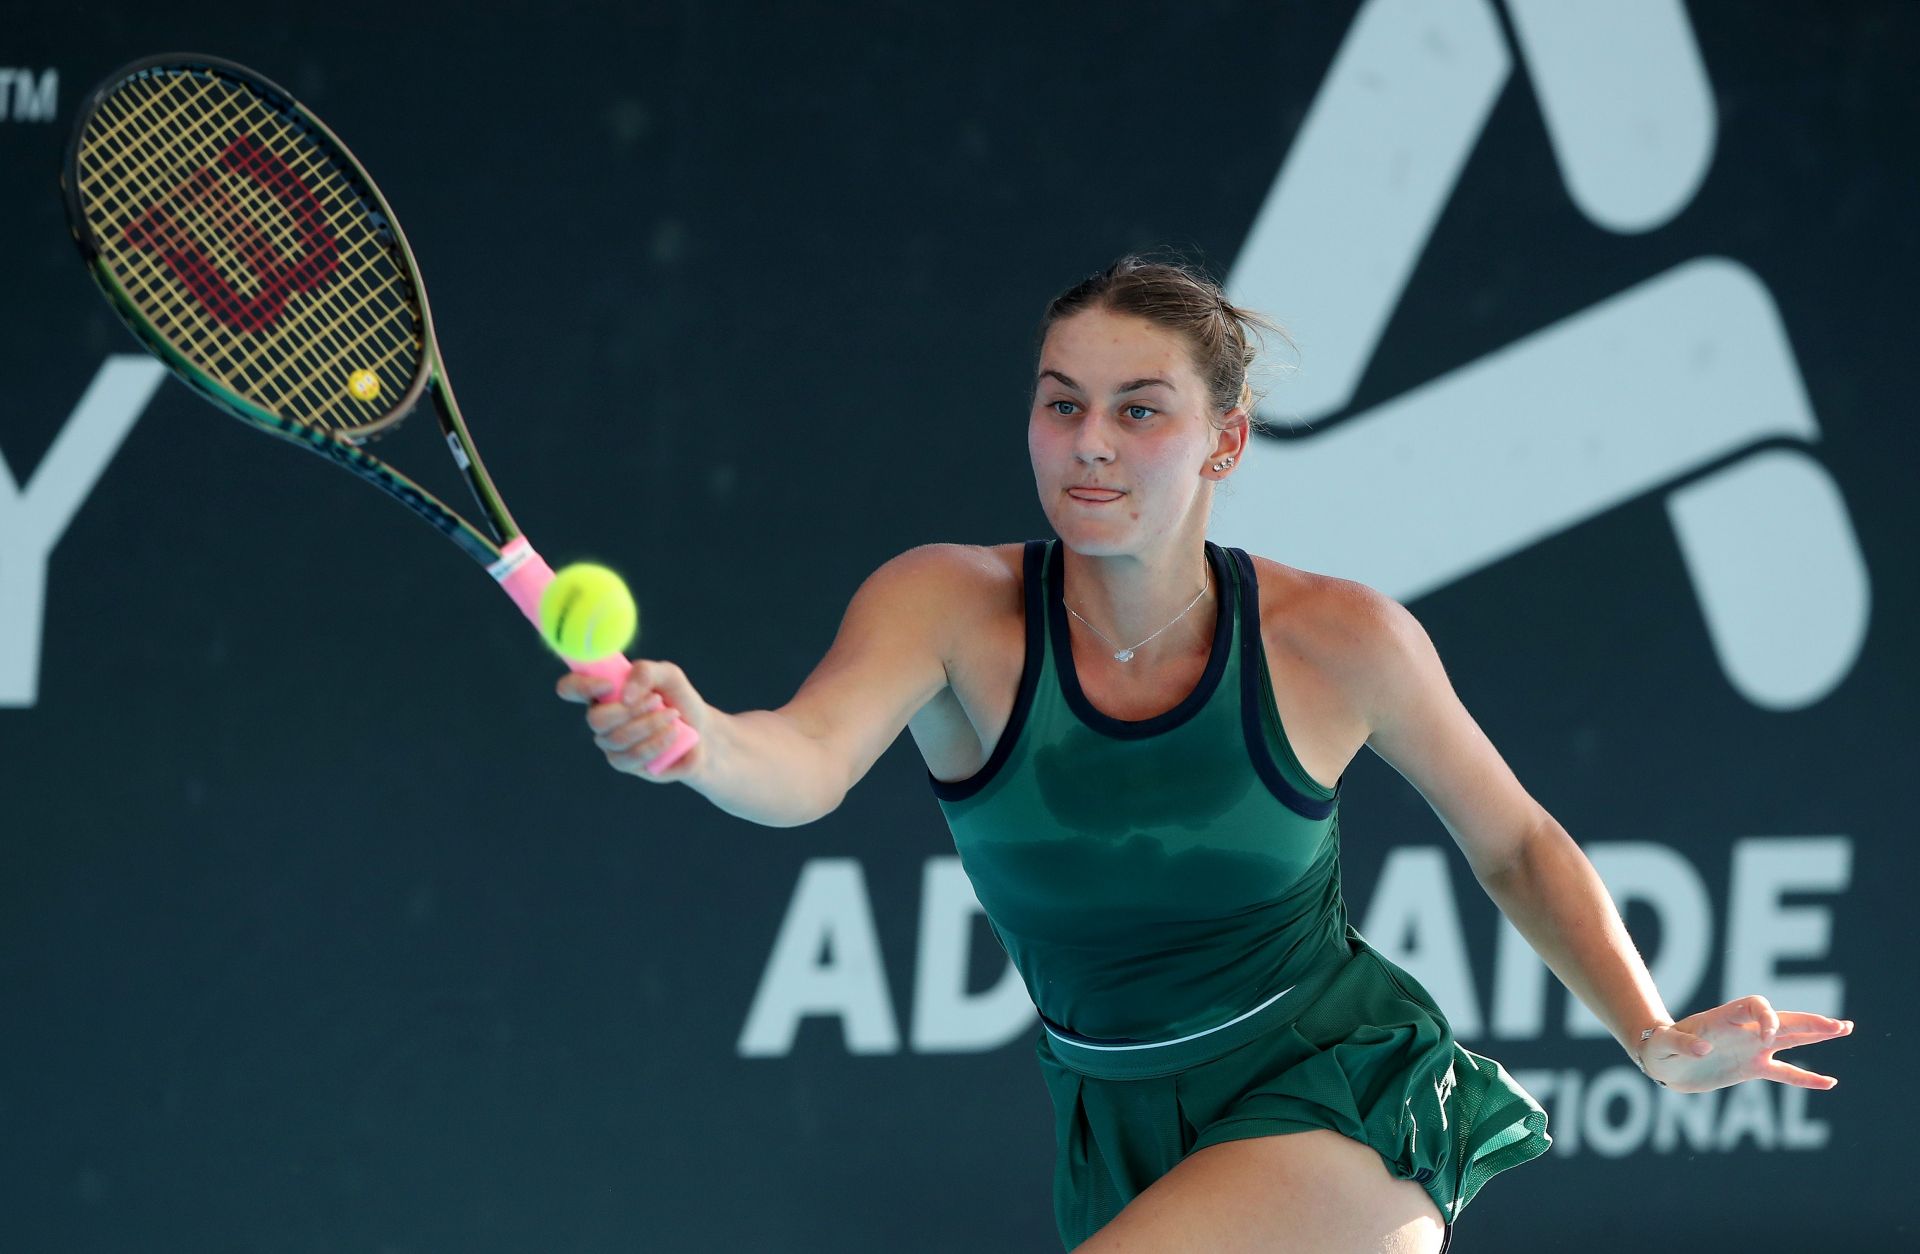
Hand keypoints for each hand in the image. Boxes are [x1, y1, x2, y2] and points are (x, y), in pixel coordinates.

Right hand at [556, 658, 710, 783]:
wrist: (701, 730)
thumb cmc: (678, 698)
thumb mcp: (669, 675)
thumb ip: (646, 672)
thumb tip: (624, 694)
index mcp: (603, 691)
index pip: (571, 688)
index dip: (580, 687)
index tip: (608, 685)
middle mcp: (601, 718)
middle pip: (596, 719)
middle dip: (630, 710)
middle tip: (657, 700)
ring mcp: (610, 743)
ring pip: (616, 739)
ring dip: (649, 725)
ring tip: (673, 716)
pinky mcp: (625, 763)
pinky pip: (632, 757)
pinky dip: (657, 743)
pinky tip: (673, 734)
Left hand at [1640, 994, 1853, 1093]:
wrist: (1662, 1062)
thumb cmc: (1659, 1048)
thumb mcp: (1663, 1045)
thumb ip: (1681, 1043)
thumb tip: (1704, 1047)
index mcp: (1722, 1019)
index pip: (1753, 1006)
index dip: (1767, 1016)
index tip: (1769, 1036)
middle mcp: (1742, 1031)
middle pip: (1782, 1020)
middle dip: (1809, 1022)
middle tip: (1839, 1025)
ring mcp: (1750, 1048)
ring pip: (1791, 1040)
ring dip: (1816, 1034)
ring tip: (1844, 1028)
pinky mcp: (1752, 1068)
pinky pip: (1784, 1073)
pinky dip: (1806, 1078)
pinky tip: (1830, 1082)